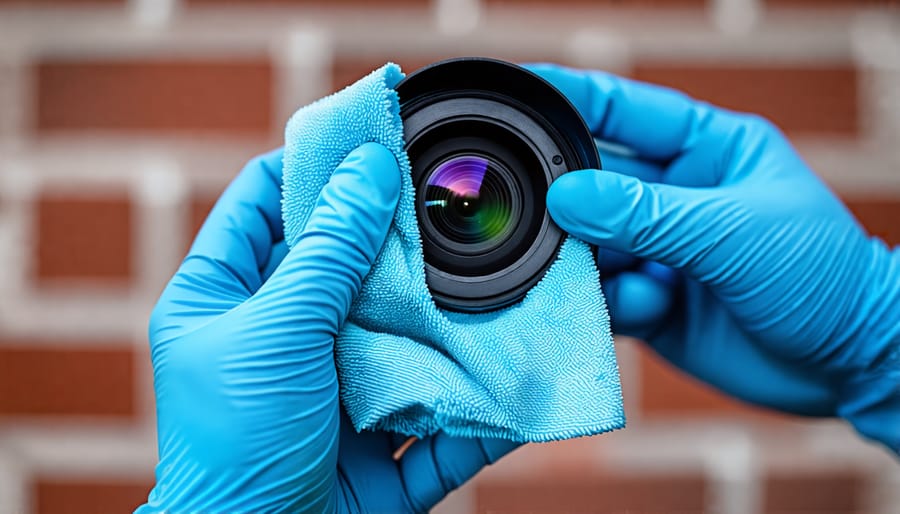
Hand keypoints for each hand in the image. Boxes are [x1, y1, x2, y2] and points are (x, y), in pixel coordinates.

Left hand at [137, 143, 516, 512]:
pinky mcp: (381, 445)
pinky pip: (439, 411)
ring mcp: (335, 393)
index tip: (368, 129)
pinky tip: (518, 368)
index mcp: (226, 302)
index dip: (310, 162)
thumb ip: (327, 250)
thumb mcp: (277, 328)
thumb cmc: (237, 442)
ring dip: (445, 314)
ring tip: (496, 272)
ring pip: (401, 334)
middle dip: (396, 235)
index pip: (263, 204)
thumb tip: (367, 167)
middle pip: (346, 264)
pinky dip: (477, 397)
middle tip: (449, 195)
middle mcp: (284, 341)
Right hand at [527, 64, 899, 450]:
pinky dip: (608, 304)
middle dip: (566, 200)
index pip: (623, 109)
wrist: (847, 365)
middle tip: (544, 217)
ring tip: (594, 277)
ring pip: (589, 244)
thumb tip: (566, 196)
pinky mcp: (651, 301)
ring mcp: (659, 250)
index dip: (570, 97)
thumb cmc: (819, 275)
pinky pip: (603, 295)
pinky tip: (646, 310)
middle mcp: (674, 196)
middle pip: (593, 182)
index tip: (520, 95)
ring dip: (582, 261)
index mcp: (705, 150)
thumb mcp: (733, 230)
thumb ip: (646, 214)